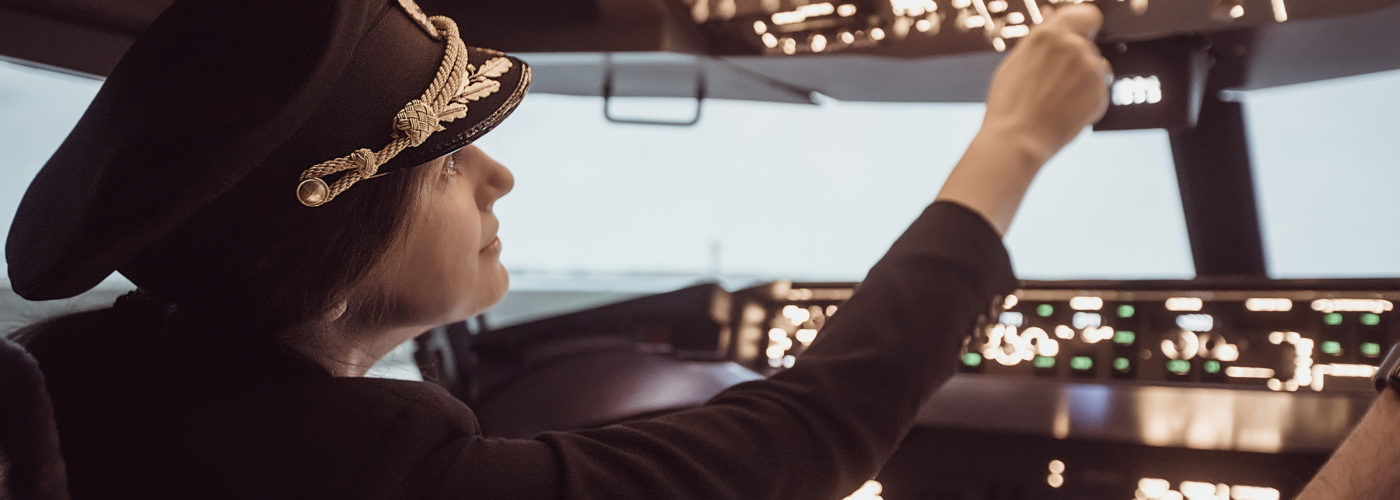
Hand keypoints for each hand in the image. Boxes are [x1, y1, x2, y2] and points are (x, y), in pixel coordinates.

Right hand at [981, 4, 1110, 163]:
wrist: (1017, 141)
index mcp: (1050, 34)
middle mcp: (1075, 47)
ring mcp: (1091, 71)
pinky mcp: (1101, 93)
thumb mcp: (1015, 61)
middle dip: (1074, 60)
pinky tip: (1065, 111)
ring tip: (1056, 99)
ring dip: (1082, 79)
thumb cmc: (1009, 104)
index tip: (1076, 38)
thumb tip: (1052, 13)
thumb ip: (1040, 35)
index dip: (1083, 26)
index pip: (1088, 14)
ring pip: (1095, 68)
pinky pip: (1098, 91)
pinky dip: (1086, 100)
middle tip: (1050, 83)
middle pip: (1087, 45)